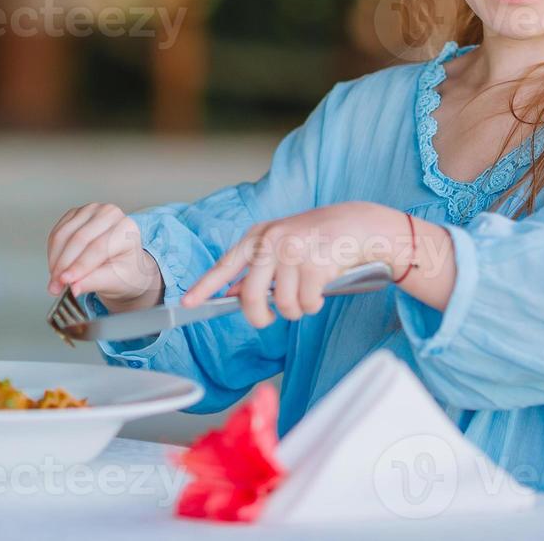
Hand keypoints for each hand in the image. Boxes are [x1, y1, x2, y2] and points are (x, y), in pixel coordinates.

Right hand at [46, 203, 162, 311]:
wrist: (123, 264)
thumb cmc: (125, 272)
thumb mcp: (115, 281)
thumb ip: (95, 282)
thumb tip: (74, 286)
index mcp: (126, 228)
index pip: (99, 247)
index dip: (79, 266)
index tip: (66, 282)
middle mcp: (110, 214)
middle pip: (79, 239)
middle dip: (63, 266)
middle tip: (56, 286)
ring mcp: (91, 210)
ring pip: (64, 235)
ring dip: (55, 260)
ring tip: (54, 281)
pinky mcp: (75, 213)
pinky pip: (57, 232)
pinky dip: (52, 252)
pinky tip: (55, 267)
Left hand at [179, 202, 407, 328]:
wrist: (357, 224)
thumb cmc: (316, 238)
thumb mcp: (280, 245)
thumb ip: (256, 267)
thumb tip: (231, 295)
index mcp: (258, 236)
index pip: (225, 265)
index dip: (204, 287)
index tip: (187, 304)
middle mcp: (271, 241)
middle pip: (250, 296)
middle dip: (259, 317)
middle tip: (268, 319)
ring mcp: (293, 252)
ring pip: (282, 305)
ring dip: (295, 310)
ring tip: (305, 296)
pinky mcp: (316, 264)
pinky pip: (306, 304)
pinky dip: (313, 305)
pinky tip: (320, 291)